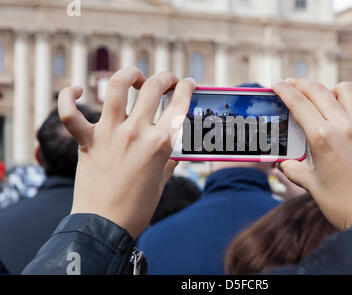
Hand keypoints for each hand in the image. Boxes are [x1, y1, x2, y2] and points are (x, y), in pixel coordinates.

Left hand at [58, 68, 195, 237]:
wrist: (105, 225)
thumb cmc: (137, 207)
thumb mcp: (162, 181)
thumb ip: (169, 161)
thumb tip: (173, 151)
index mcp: (160, 143)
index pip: (178, 104)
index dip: (187, 88)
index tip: (188, 83)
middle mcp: (136, 132)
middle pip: (152, 87)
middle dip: (165, 77)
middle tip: (167, 81)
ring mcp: (109, 134)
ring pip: (116, 86)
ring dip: (128, 75)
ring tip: (133, 78)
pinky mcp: (87, 141)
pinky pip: (70, 113)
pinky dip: (68, 97)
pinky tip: (76, 90)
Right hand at [272, 79, 351, 230]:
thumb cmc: (339, 203)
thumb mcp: (309, 184)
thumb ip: (291, 168)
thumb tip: (282, 162)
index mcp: (322, 138)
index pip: (299, 103)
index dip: (285, 90)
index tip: (277, 84)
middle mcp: (345, 127)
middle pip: (319, 90)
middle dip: (301, 84)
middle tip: (292, 85)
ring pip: (346, 90)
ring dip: (330, 90)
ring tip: (323, 98)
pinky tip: (348, 113)